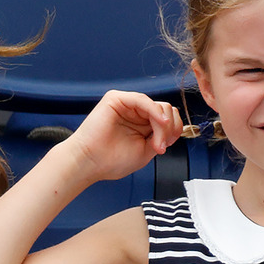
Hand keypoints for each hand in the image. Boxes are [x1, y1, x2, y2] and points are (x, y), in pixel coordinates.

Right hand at [64, 90, 183, 181]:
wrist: (89, 164)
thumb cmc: (111, 160)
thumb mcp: (146, 151)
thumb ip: (160, 138)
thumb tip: (173, 129)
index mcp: (143, 123)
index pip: (168, 118)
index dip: (174, 131)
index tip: (165, 147)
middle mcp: (136, 112)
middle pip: (167, 110)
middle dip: (170, 130)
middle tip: (160, 146)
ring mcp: (127, 104)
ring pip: (159, 106)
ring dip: (162, 126)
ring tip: (155, 143)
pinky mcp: (117, 99)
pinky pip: (144, 100)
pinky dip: (155, 112)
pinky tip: (160, 123)